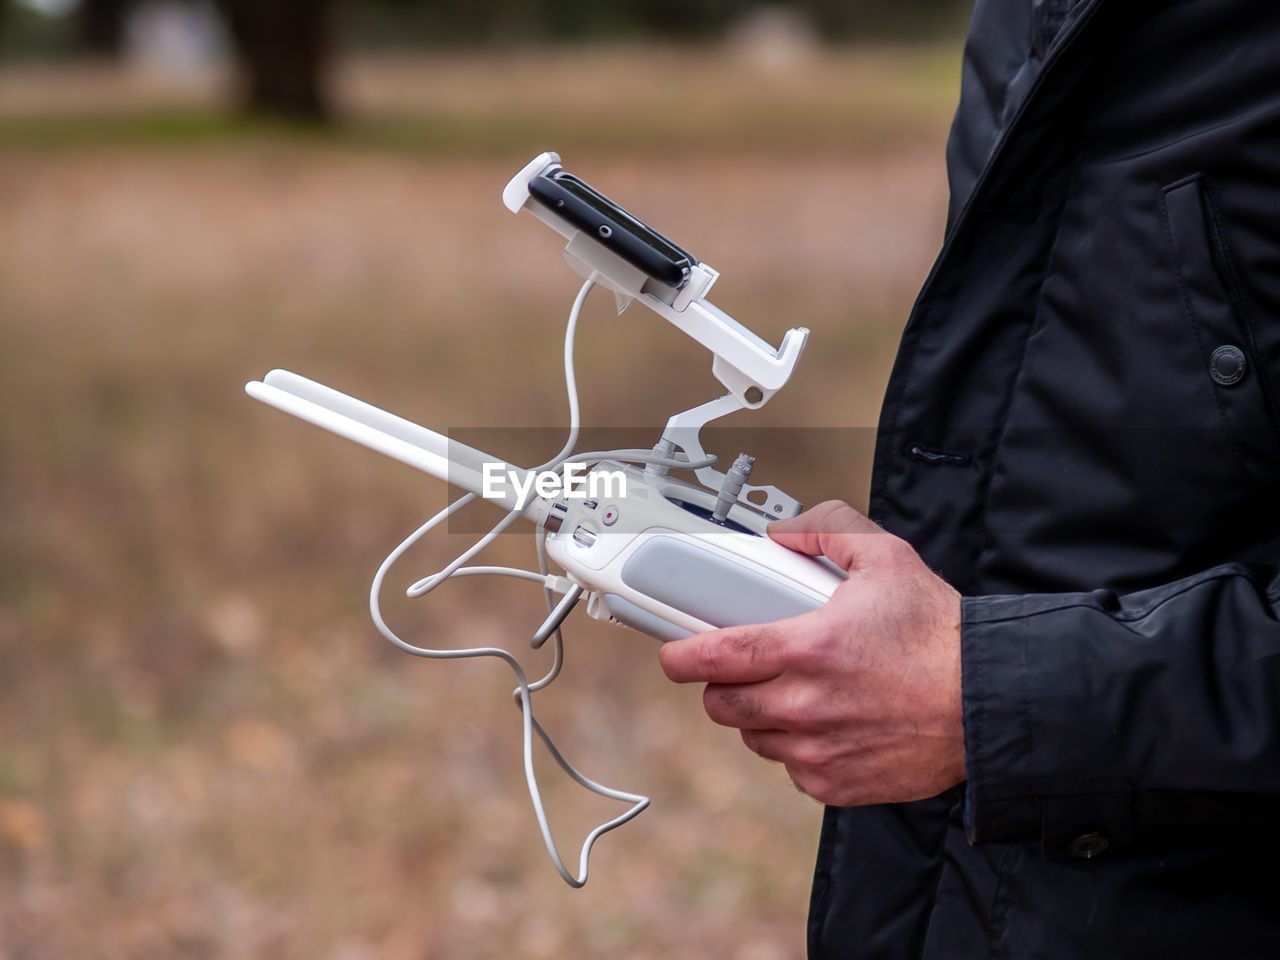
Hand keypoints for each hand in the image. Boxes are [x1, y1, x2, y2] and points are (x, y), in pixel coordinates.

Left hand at [658, 500, 964, 805]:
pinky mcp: (835, 785)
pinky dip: (798, 749)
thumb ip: (828, 532)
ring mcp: (817, 751)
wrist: (991, 703)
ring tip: (798, 693)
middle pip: (721, 704)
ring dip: (761, 716)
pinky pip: (791, 768)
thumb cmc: (941, 635)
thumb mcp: (888, 559)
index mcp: (807, 648)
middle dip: (724, 684)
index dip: (681, 656)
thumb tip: (786, 533)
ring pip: (753, 737)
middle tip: (747, 668)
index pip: (713, 658)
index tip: (673, 655)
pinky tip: (828, 725)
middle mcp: (804, 705)